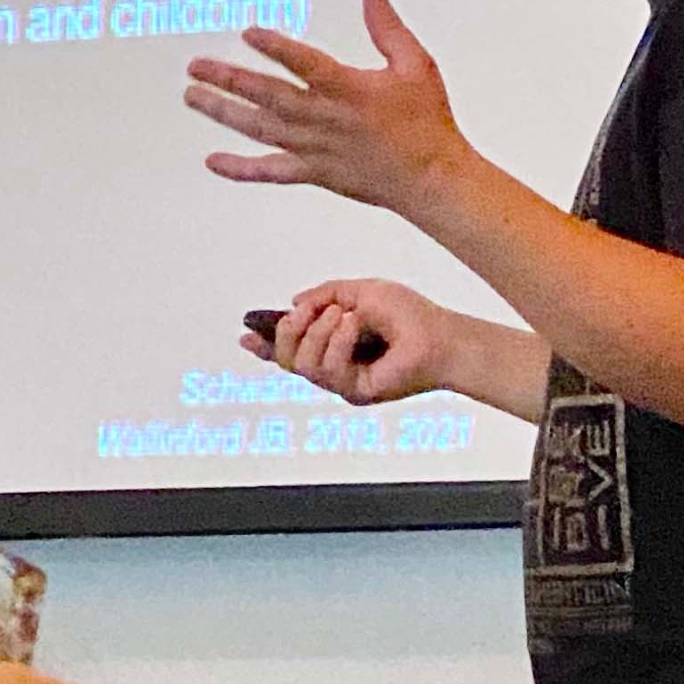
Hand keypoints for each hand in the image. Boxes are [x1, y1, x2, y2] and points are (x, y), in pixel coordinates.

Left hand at [185, 0, 470, 220]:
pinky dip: (240, 168)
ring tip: (193, 97)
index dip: (275, 48)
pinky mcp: (314, 173)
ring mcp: (315, 149)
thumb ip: (386, 26)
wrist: (432, 179)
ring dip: (224, 112)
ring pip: (260, 129)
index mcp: (349, 90)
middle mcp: (325, 119)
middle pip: (268, 96)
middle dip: (228, 79)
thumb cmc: (427, 122)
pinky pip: (270, 172)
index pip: (305, 64)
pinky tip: (213, 160)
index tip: (248, 32)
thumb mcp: (415, 64)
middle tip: (195, 65)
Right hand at [246, 279, 456, 404]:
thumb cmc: (410, 315)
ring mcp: (344, 382)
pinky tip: (356, 326)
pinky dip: (338, 341)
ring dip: (318, 332)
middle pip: (286, 360)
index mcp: (334, 343)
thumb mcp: (360, 291)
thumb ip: (324, 294)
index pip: (291, 349)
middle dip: (287, 330)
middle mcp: (335, 366)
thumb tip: (295, 302)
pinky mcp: (355, 392)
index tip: (244, 334)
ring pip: (301, 365)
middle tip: (305, 312)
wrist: (439, 335)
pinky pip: (327, 369)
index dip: (264, 344)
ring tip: (347, 316)